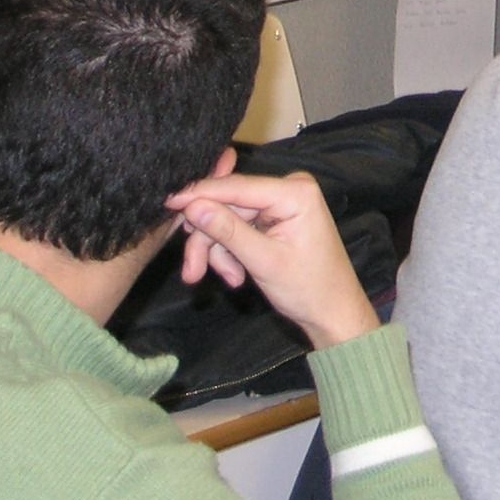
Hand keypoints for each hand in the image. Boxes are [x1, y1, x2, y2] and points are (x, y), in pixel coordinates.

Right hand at [168, 171, 379, 349]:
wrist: (332, 312)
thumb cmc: (307, 289)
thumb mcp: (263, 262)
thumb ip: (228, 232)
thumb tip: (193, 206)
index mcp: (294, 192)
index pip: (237, 187)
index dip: (199, 194)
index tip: (167, 201)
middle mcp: (288, 189)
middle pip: (229, 206)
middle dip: (210, 240)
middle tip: (192, 272)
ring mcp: (281, 203)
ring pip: (230, 220)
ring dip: (221, 252)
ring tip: (229, 280)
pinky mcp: (274, 218)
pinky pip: (240, 228)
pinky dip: (232, 252)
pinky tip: (237, 276)